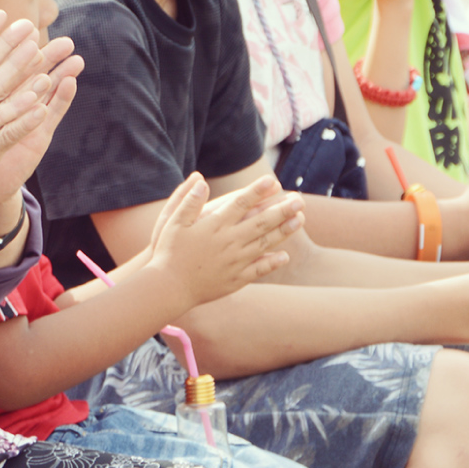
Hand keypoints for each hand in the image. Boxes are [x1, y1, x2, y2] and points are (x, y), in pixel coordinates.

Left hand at [0, 26, 84, 215]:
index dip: (8, 44)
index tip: (23, 22)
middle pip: (21, 77)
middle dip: (45, 58)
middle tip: (66, 41)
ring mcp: (3, 125)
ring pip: (32, 99)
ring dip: (54, 81)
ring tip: (75, 63)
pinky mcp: (2, 146)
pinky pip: (18, 128)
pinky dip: (34, 114)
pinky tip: (55, 100)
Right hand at [146, 173, 305, 304]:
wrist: (168, 288)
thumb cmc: (168, 252)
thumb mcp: (172, 222)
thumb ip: (187, 201)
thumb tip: (200, 179)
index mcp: (214, 226)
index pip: (240, 203)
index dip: (257, 191)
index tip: (273, 181)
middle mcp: (228, 242)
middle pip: (261, 222)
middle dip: (282, 209)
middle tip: (300, 199)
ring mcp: (234, 262)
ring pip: (264, 244)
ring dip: (284, 231)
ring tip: (300, 220)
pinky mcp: (235, 280)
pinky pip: (258, 269)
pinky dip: (272, 262)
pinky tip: (285, 256)